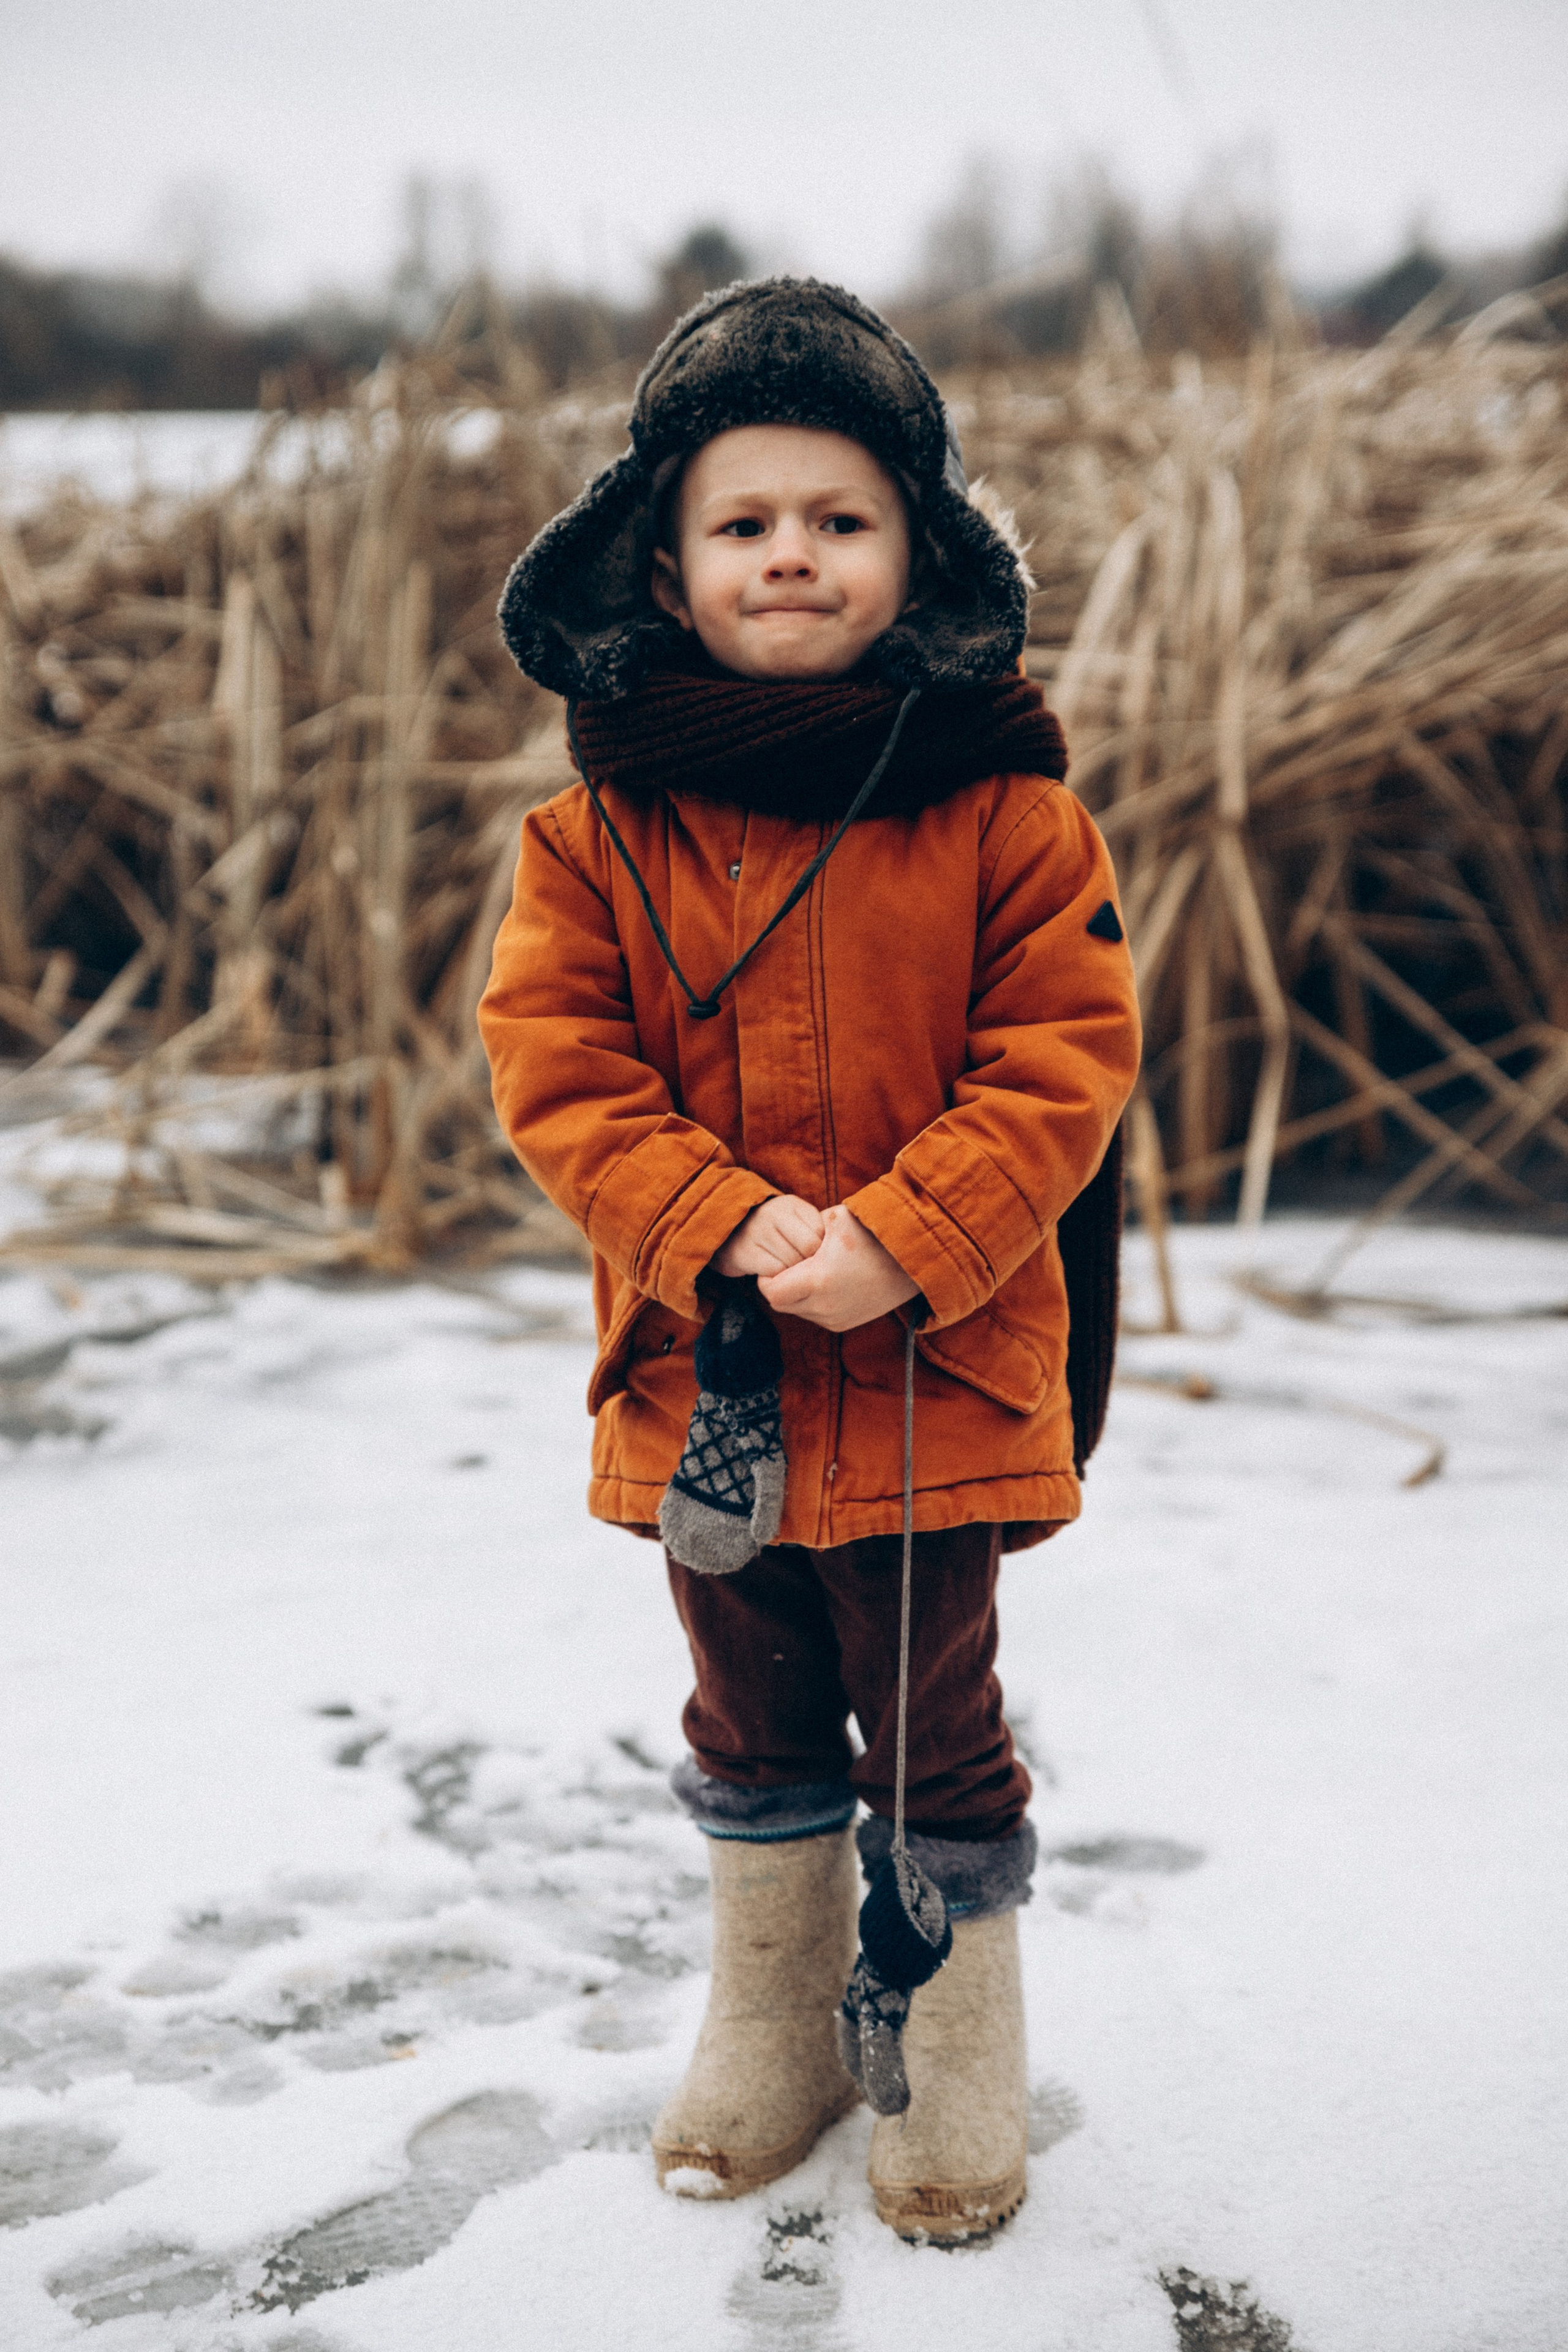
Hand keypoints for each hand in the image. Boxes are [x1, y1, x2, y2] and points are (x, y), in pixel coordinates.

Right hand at [712, 1194, 825, 1278]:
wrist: (728, 1233)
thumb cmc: (772, 1229)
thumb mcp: (792, 1218)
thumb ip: (813, 1227)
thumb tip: (837, 1248)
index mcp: (790, 1204)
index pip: (821, 1231)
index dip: (823, 1247)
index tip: (816, 1254)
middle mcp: (772, 1214)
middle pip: (809, 1248)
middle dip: (811, 1263)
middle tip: (805, 1268)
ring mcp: (756, 1232)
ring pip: (793, 1262)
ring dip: (795, 1273)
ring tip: (789, 1270)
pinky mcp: (744, 1252)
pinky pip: (774, 1272)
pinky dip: (778, 1278)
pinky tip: (774, 1273)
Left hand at [759, 1204, 918, 1331]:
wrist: (915, 1259)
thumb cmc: (875, 1232)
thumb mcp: (836, 1219)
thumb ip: (805, 1228)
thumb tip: (790, 1237)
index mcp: (818, 1280)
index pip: (771, 1291)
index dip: (767, 1276)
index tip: (778, 1261)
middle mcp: (825, 1307)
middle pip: (782, 1304)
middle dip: (780, 1286)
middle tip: (792, 1266)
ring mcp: (837, 1318)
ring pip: (799, 1311)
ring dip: (797, 1295)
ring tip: (812, 1270)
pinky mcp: (848, 1323)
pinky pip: (818, 1316)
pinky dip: (814, 1302)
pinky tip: (828, 1281)